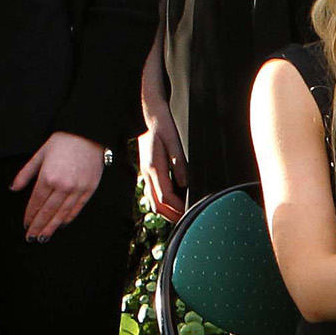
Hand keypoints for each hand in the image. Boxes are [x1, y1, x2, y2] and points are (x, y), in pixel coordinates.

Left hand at [14, 131, 108, 241]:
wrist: (88, 134)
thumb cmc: (62, 142)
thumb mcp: (40, 154)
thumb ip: (25, 173)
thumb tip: (13, 188)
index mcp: (47, 177)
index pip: (36, 202)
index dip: (29, 215)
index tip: (25, 225)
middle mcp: (62, 186)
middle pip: (47, 211)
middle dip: (38, 226)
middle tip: (31, 238)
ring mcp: (77, 188)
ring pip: (61, 213)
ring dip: (51, 227)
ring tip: (44, 238)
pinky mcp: (89, 189)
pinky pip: (77, 208)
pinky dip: (68, 218)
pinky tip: (61, 225)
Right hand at [139, 93, 186, 222]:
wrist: (148, 114)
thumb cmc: (162, 126)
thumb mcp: (174, 143)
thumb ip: (179, 165)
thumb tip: (185, 185)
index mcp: (154, 168)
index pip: (165, 197)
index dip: (178, 208)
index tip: (190, 212)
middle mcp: (147, 173)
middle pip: (157, 204)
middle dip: (171, 215)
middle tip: (186, 220)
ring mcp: (145, 172)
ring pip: (153, 200)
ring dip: (166, 211)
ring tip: (180, 214)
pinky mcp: (146, 170)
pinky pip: (152, 192)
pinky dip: (161, 202)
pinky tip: (171, 201)